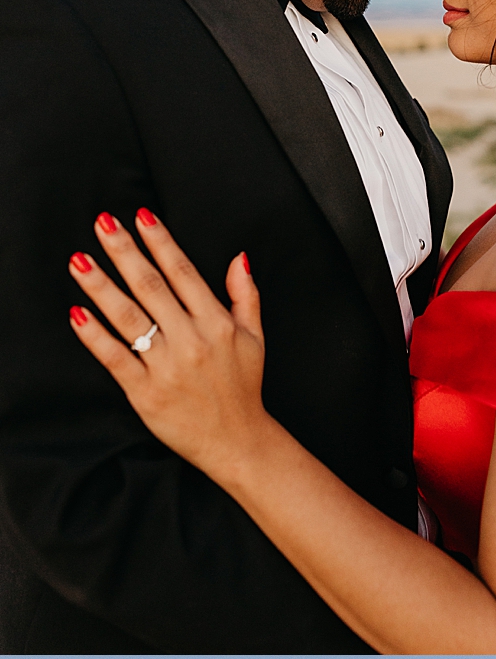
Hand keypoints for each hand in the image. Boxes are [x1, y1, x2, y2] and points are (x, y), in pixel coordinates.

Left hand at [68, 211, 268, 483]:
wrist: (239, 443)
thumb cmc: (244, 389)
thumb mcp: (255, 339)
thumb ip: (246, 295)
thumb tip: (239, 258)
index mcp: (217, 324)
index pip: (183, 273)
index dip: (161, 242)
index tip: (141, 215)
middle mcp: (191, 341)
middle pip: (151, 287)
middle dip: (124, 252)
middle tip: (102, 223)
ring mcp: (167, 367)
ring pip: (129, 318)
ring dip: (101, 287)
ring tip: (79, 260)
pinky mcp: (146, 393)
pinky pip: (116, 359)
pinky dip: (95, 337)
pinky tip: (78, 314)